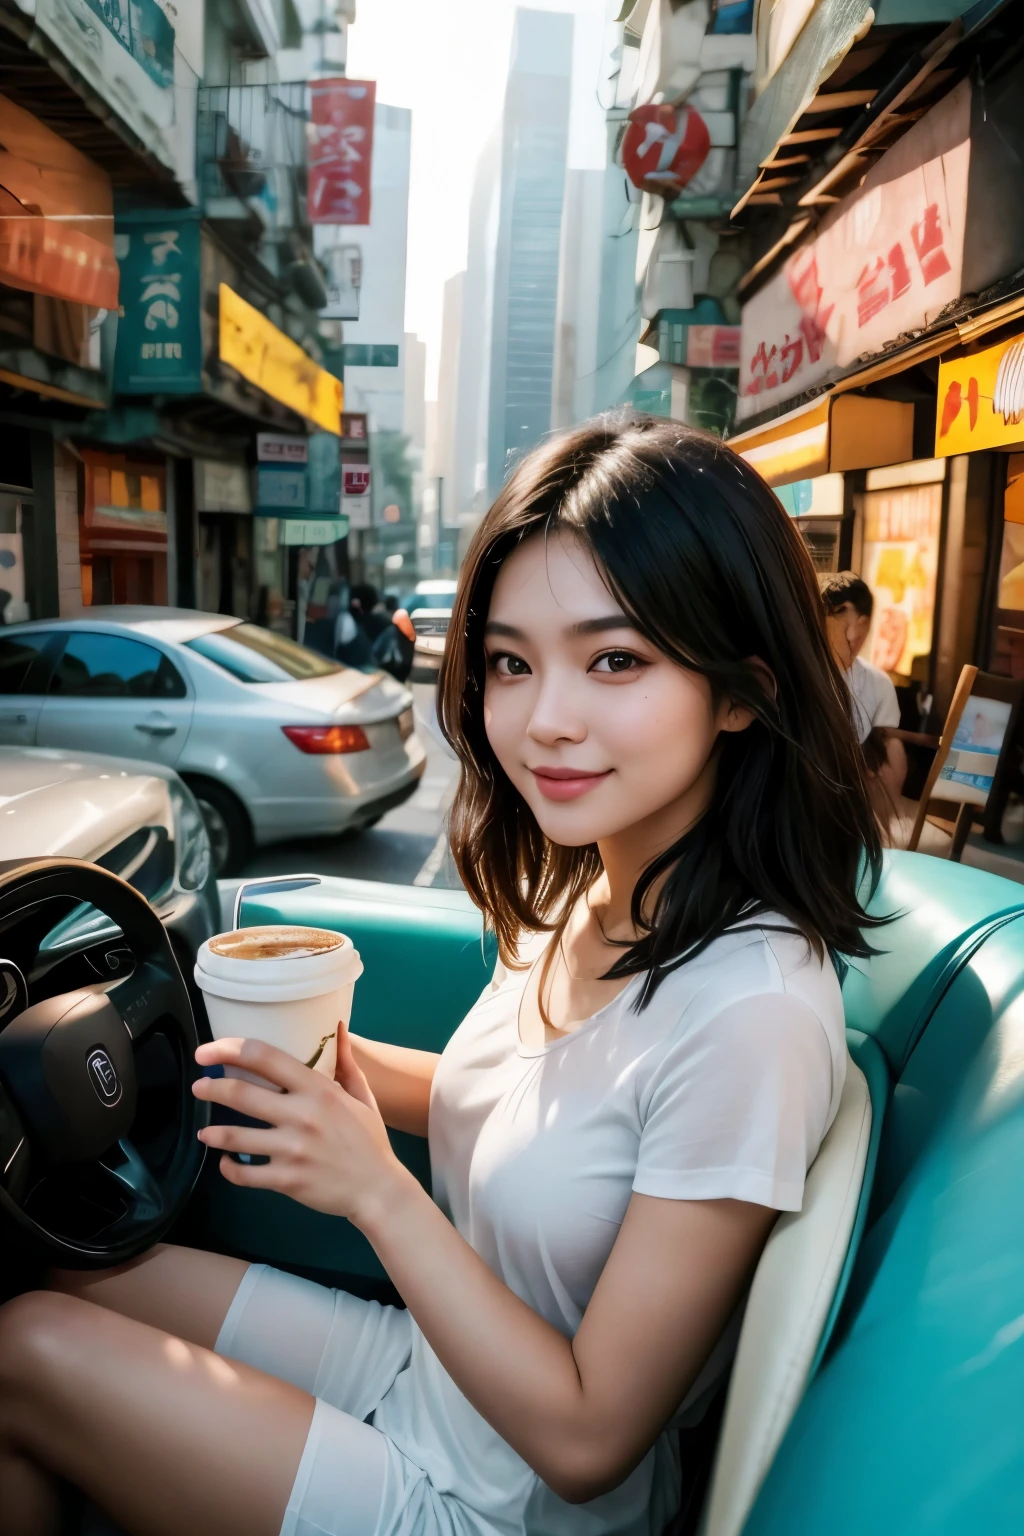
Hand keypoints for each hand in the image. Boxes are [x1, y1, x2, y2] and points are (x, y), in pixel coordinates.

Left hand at [192, 1032, 406, 1223]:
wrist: (378, 1189)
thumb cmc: (369, 1139)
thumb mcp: (362, 1095)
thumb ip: (346, 1062)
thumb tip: (338, 1027)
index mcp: (318, 1089)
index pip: (266, 1058)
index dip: (229, 1049)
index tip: (207, 1051)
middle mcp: (301, 1115)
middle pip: (241, 1094)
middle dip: (211, 1088)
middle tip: (199, 1087)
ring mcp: (291, 1150)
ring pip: (235, 1137)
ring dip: (213, 1133)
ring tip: (204, 1132)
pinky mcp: (285, 1180)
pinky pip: (244, 1174)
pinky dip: (228, 1168)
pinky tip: (225, 1161)